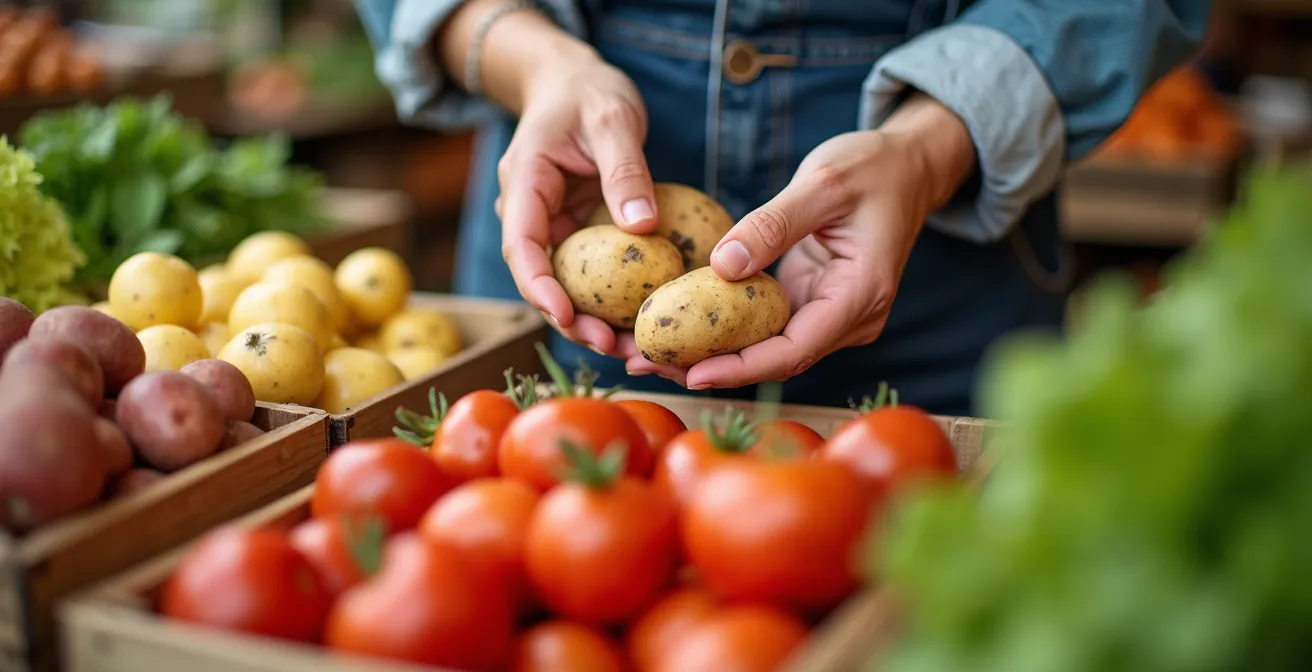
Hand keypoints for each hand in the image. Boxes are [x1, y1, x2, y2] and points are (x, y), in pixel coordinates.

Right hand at [496, 52, 658, 353]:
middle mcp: (531, 215)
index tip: (565, 315)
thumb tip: (643, 227)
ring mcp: (553, 229)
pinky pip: (591, 277)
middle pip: (542, 281)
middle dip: (573, 321)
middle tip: (615, 348)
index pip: (521, 247)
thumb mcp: (612, 119)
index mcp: (525, 185)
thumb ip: (625, 170)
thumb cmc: (589, 93)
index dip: (539, 288)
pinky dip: (613, 303)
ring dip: (595, 322)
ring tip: (636, 352)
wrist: (575, 83)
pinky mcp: (577, 236)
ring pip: (567, 287)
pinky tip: (645, 327)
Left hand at [621, 95, 975, 387]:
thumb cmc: (873, 167)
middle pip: (774, 360)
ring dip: (710, 352)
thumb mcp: (823, 183)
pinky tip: (677, 325)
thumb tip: (720, 267)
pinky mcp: (811, 302)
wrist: (907, 165)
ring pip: (765, 348)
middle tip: (645, 362)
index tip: (691, 371)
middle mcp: (849, 318)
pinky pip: (764, 325)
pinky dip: (722, 328)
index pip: (794, 349)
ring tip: (646, 352)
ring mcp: (830, 314)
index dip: (741, 367)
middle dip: (711, 365)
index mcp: (860, 295)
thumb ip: (773, 225)